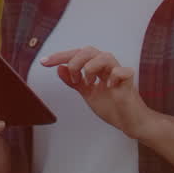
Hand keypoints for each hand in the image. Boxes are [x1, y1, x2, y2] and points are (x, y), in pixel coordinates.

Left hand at [40, 46, 158, 141]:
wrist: (128, 122)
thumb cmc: (111, 105)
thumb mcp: (87, 93)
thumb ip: (74, 81)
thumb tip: (59, 68)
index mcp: (96, 67)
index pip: (77, 55)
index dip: (60, 57)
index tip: (44, 62)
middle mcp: (107, 66)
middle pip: (89, 50)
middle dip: (75, 62)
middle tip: (74, 79)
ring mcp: (118, 73)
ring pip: (105, 56)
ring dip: (91, 68)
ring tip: (89, 83)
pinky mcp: (129, 82)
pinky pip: (123, 71)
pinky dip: (113, 76)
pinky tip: (108, 86)